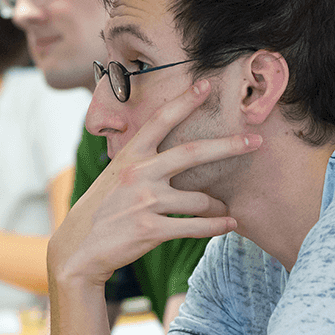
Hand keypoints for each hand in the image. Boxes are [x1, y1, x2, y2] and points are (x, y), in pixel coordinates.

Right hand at [48, 80, 260, 286]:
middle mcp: (139, 174)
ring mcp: (145, 201)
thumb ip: (139, 161)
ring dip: (219, 205)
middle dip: (229, 146)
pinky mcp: (151, 229)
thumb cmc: (99, 211)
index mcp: (129, 156)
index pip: (160, 120)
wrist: (78, 248)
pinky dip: (216, 226)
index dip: (184, 101)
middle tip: (255, 141)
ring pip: (199, 199)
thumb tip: (167, 150)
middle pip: (192, 152)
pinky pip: (195, 226)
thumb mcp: (113, 176)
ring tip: (228, 208)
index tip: (207, 85)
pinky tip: (229, 224)